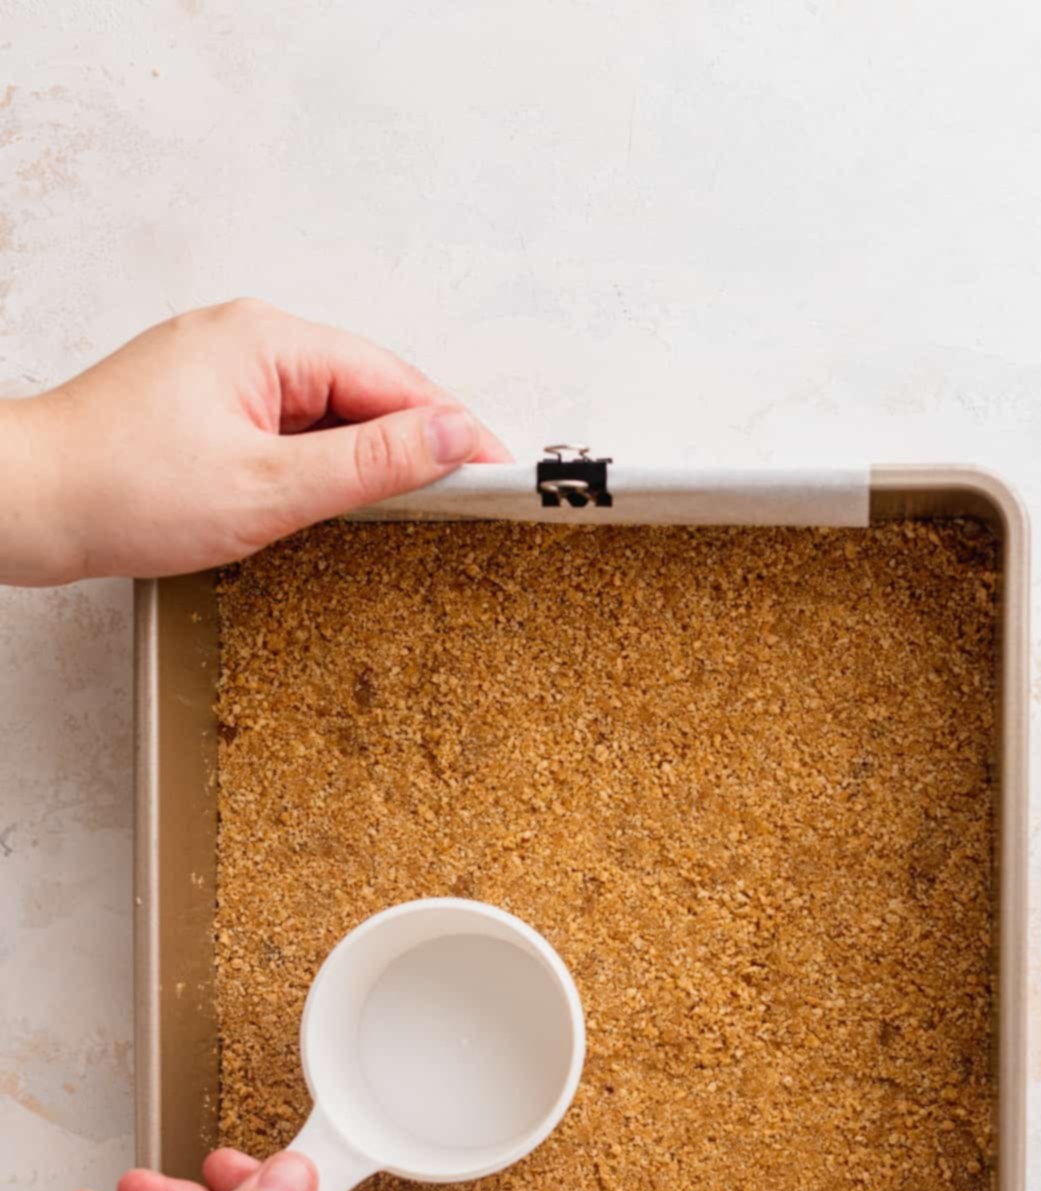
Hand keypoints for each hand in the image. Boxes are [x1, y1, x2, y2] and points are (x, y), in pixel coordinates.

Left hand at [0, 298, 508, 584]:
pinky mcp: (206, 408)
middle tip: (470, 498)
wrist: (26, 504)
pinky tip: (335, 502)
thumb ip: (368, 463)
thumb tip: (451, 436)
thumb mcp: (268, 487)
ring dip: (368, 458)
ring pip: (328, 413)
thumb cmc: (124, 489)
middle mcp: (249, 341)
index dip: (452, 428)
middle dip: (416, 443)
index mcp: (269, 339)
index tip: (499, 469)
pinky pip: (290, 428)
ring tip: (413, 507)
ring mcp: (224, 372)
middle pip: (365, 390)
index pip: (392, 379)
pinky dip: (322, 464)